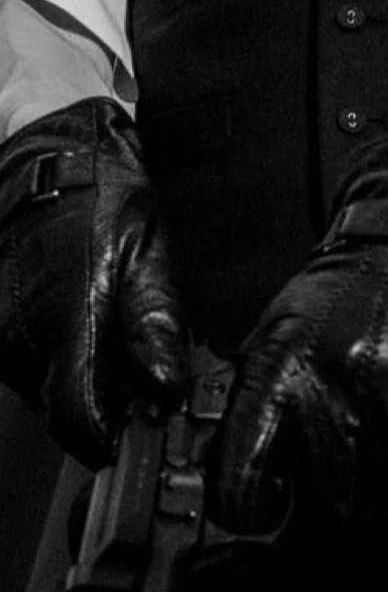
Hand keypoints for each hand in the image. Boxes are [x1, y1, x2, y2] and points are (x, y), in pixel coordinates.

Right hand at [0, 98, 189, 465]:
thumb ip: (156, 329)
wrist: (46, 154)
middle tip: (132, 358)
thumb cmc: (99, 195)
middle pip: (63, 408)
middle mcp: (19, 335)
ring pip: (43, 385)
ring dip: (77, 370)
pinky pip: (26, 359)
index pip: (78, 421)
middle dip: (101, 397)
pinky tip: (73, 310)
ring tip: (100, 316)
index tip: (137, 426)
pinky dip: (54, 349)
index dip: (111, 437)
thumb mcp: (149, 256)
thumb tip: (165, 391)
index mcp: (66, 322)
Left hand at [212, 134, 387, 532]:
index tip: (245, 508)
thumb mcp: (271, 333)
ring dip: (342, 497)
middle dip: (300, 513)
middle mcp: (333, 395)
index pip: (247, 473)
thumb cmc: (334, 292)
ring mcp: (382, 408)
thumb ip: (249, 396)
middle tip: (293, 502)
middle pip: (314, 504)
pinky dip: (377, 477)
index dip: (240, 505)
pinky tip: (366, 452)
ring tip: (332, 474)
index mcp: (283, 373)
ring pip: (358, 497)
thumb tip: (226, 460)